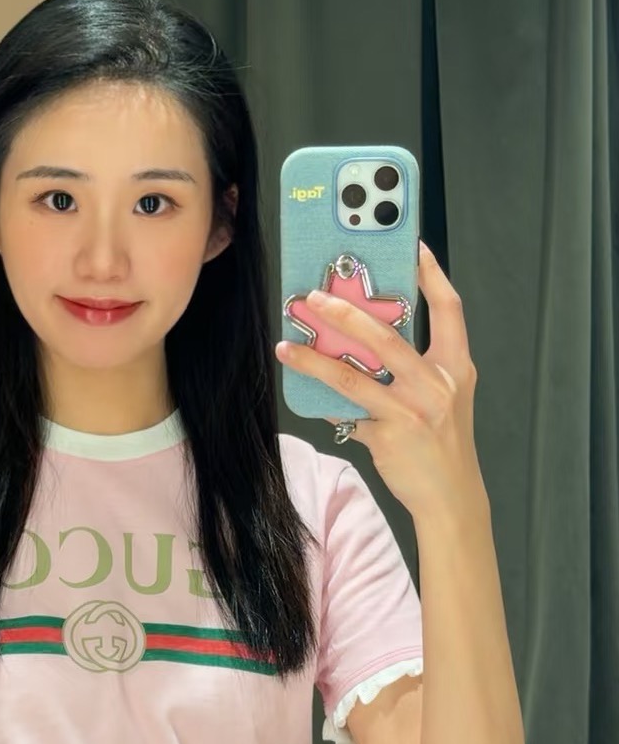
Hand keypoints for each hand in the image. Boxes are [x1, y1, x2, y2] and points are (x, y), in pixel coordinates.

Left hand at [275, 242, 483, 517]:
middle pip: (387, 336)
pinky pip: (347, 411)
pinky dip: (325, 403)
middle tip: (315, 297)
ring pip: (354, 375)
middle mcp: (438, 383)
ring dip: (315, 359)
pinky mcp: (390, 434)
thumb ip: (413, 366)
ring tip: (287, 346)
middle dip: (345, 313)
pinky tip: (305, 394)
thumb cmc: (442, 442)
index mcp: (456, 366)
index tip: (413, 247)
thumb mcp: (441, 396)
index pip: (449, 308)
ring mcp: (413, 409)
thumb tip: (361, 339)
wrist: (451, 496)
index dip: (431, 274)